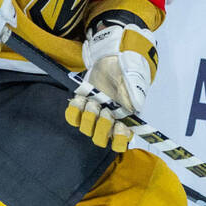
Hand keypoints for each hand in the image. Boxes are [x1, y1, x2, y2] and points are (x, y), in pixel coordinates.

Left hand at [65, 24, 157, 152]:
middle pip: (99, 139)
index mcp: (125, 122)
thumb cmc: (125, 74)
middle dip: (101, 126)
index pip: (120, 143)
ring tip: (94, 101)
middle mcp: (108, 123)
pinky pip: (72, 117)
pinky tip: (82, 98)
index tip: (118, 126)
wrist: (112, 61)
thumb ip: (133, 97)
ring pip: (85, 129)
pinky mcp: (81, 108)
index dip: (118, 139)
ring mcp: (93, 116)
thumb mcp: (133, 84)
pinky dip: (75, 108)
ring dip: (89, 115)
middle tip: (105, 110)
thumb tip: (132, 109)